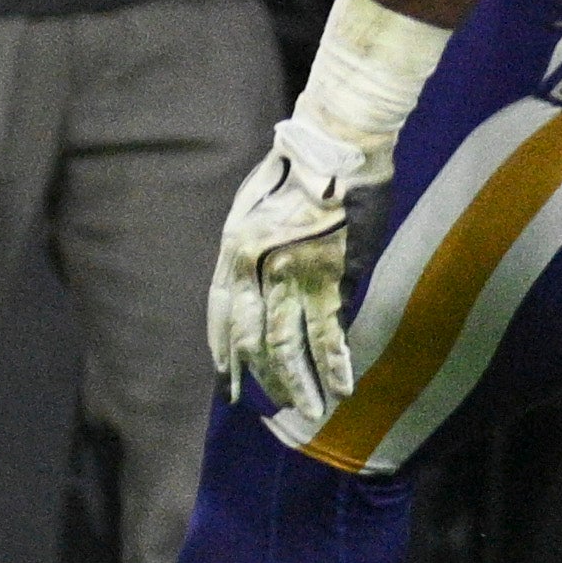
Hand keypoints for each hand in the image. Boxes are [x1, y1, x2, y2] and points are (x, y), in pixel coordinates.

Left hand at [207, 117, 377, 419]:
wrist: (332, 150)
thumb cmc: (295, 170)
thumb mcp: (252, 204)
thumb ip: (248, 245)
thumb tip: (257, 282)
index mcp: (233, 248)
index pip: (220, 311)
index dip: (222, 347)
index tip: (225, 377)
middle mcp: (256, 269)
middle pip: (252, 337)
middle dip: (261, 376)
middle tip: (271, 406)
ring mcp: (293, 277)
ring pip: (288, 345)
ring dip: (298, 383)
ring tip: (308, 411)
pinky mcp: (330, 279)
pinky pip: (329, 333)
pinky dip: (335, 365)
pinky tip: (342, 388)